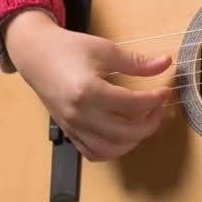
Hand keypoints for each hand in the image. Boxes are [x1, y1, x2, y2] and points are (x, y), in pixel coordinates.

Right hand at [4, 8, 171, 160]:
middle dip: (150, 124)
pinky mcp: (68, 132)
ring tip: (143, 122)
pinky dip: (113, 150)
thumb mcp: (105, 49)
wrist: (36, 55)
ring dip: (133, 141)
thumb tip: (165, 63)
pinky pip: (93, 153)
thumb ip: (136, 61)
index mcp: (89, 91)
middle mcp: (80, 114)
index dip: (155, 99)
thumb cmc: (69, 48)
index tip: (165, 91)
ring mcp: (72, 127)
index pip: (132, 104)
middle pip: (125, 133)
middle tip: (158, 108)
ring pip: (110, 149)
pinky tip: (123, 135)